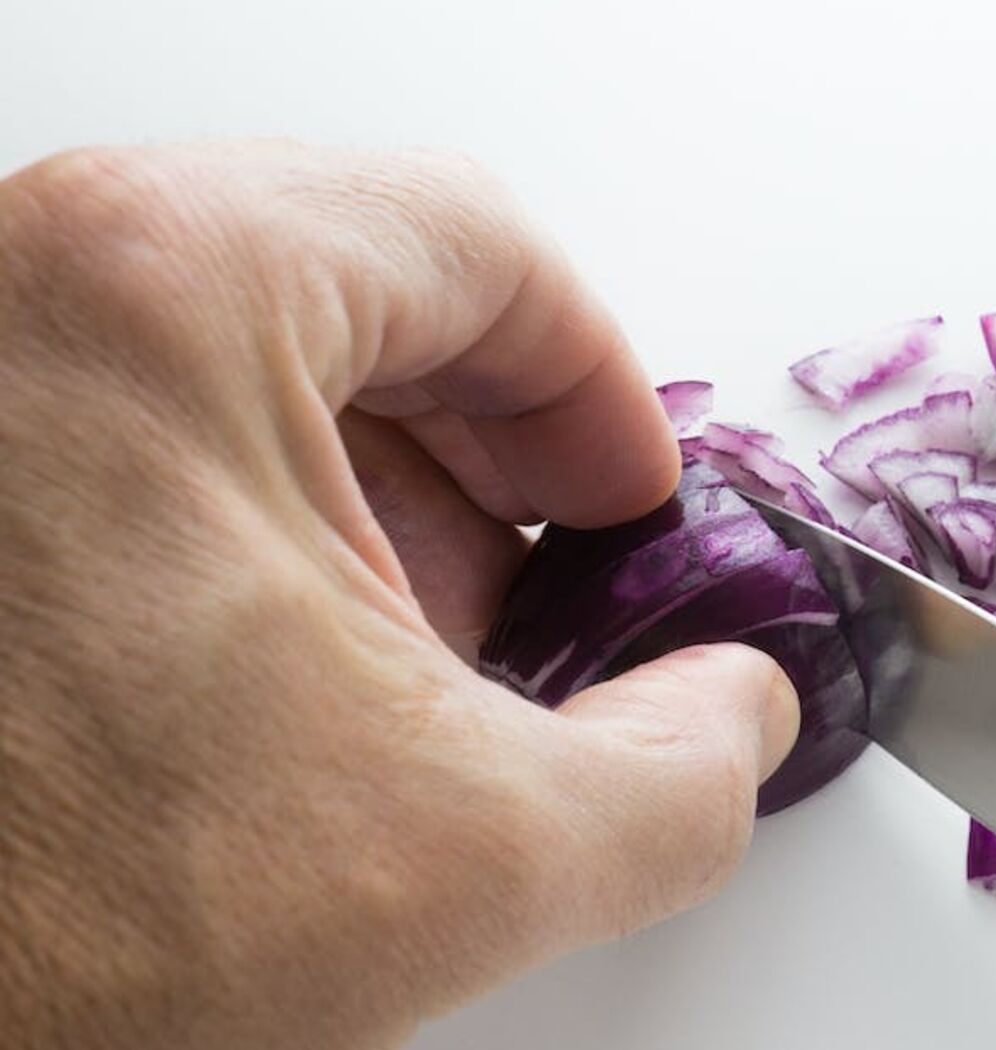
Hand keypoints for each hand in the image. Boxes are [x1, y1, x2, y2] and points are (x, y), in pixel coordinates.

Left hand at [0, 143, 798, 1049]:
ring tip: (401, 674)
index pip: (480, 247)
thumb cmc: (32, 919)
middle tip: (541, 597)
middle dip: (489, 466)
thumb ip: (685, 769)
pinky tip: (275, 687)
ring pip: (249, 362)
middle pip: (364, 293)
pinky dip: (248, 534)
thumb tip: (728, 716)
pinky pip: (136, 431)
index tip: (627, 507)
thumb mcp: (460, 855)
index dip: (601, 394)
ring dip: (372, 509)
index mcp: (163, 290)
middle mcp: (29, 290)